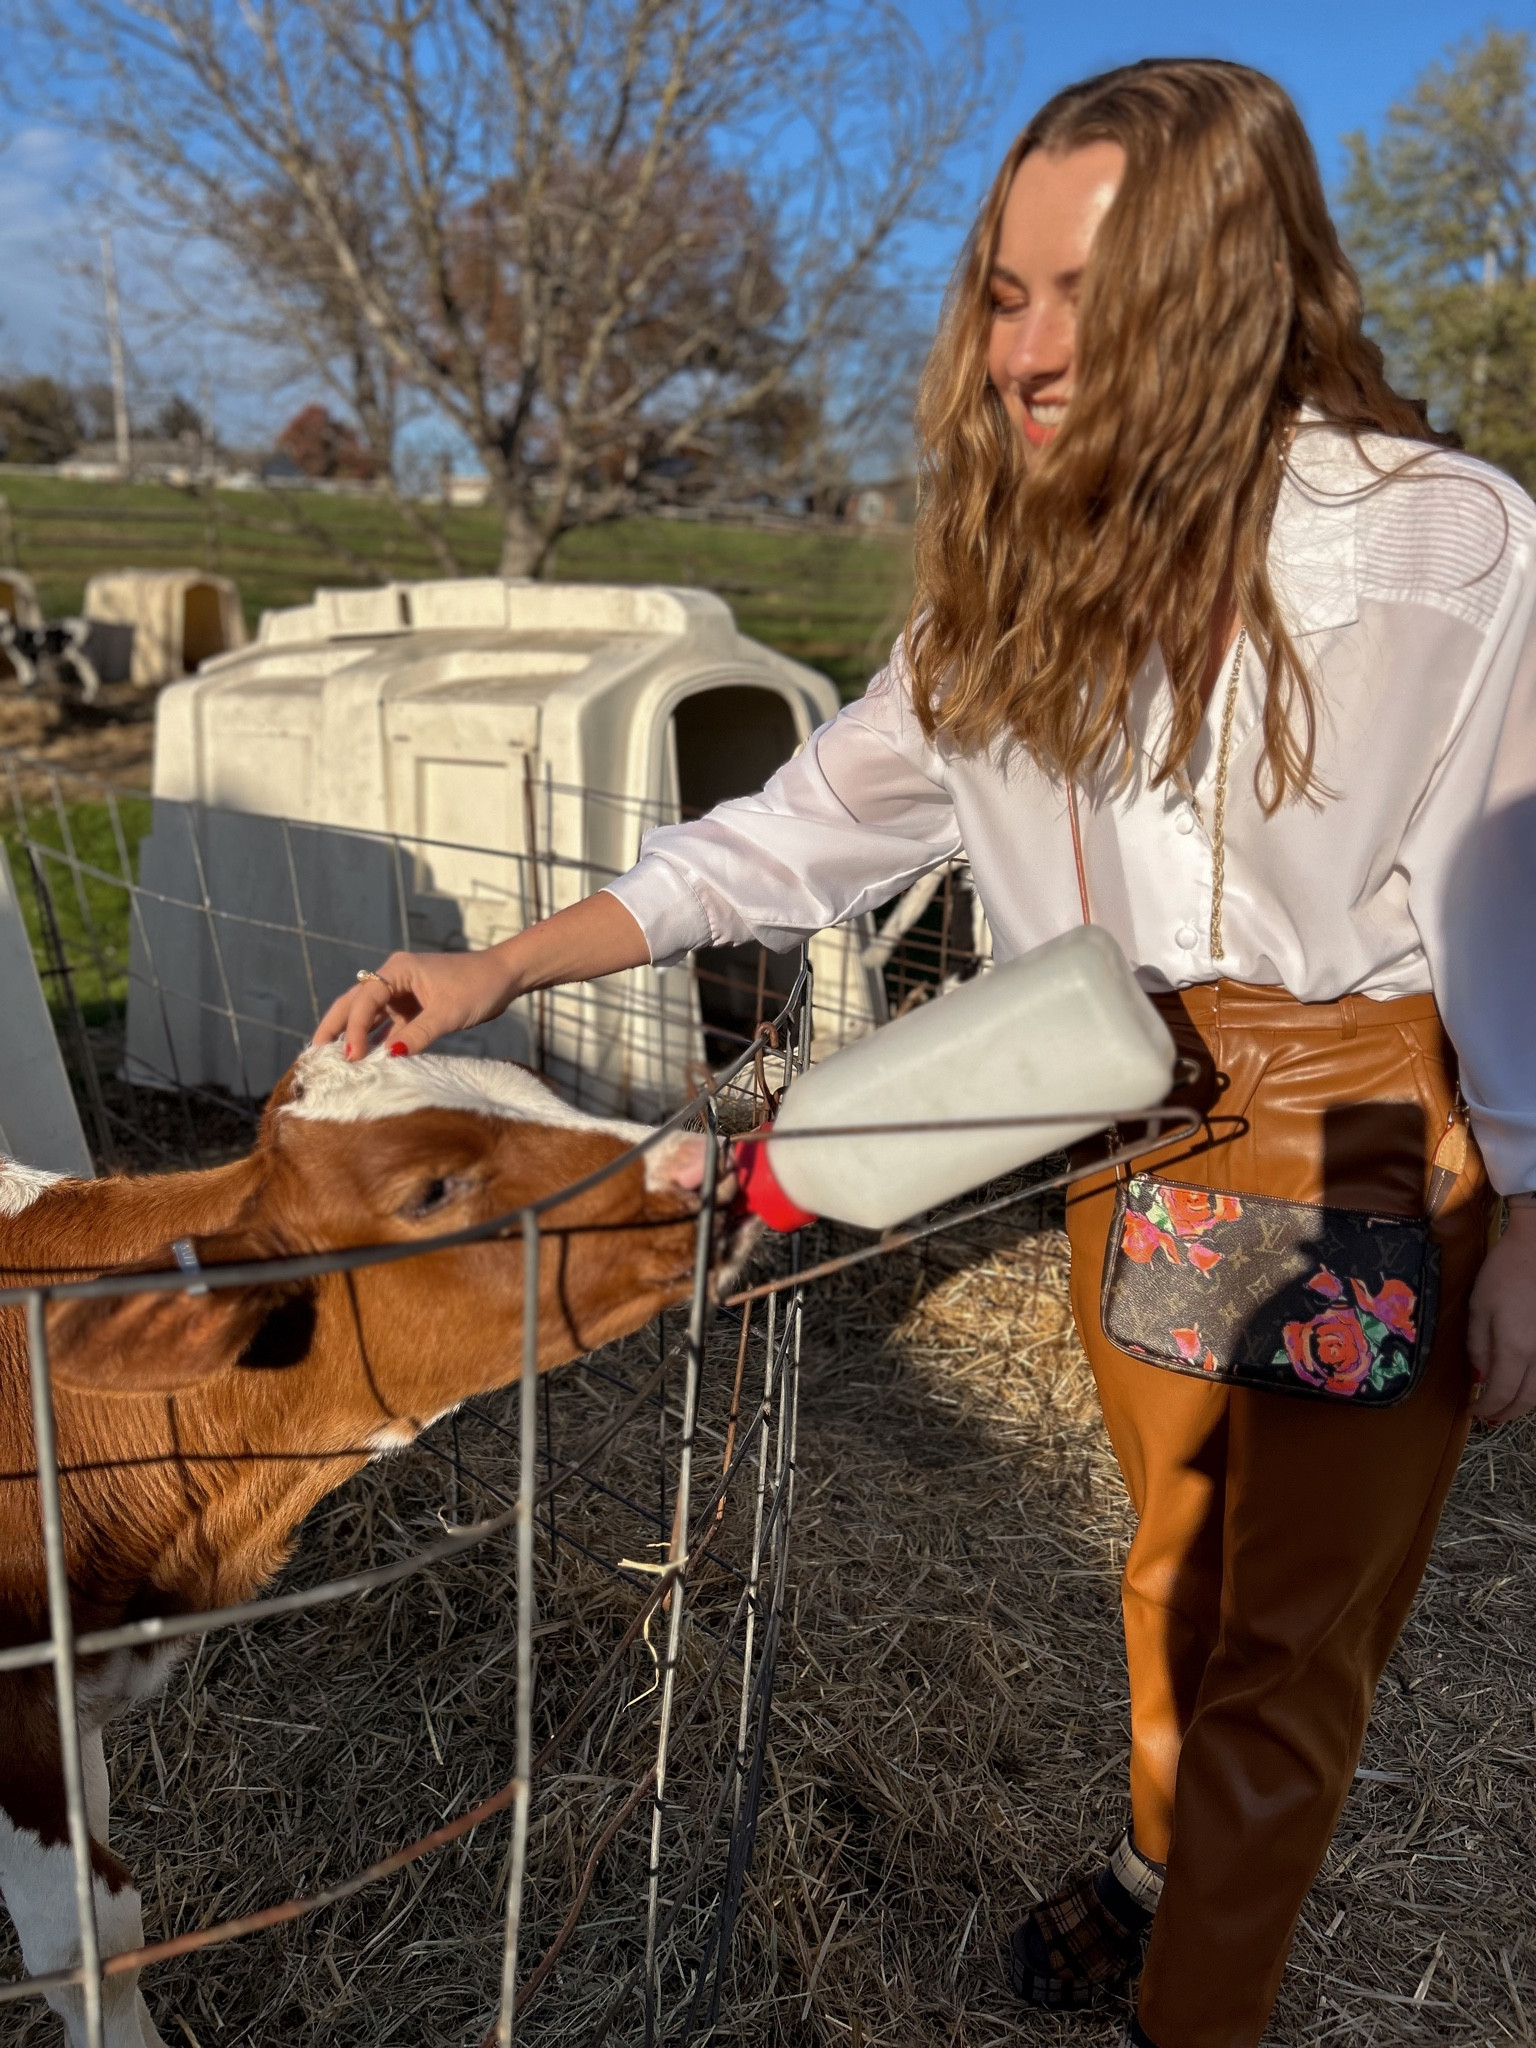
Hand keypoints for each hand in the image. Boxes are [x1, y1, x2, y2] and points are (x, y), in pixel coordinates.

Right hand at [313, 948, 520, 1058]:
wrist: (504, 976)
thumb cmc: (478, 987)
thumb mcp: (448, 1014)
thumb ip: (418, 1034)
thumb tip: (390, 1057)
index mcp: (399, 969)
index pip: (365, 998)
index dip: (355, 1028)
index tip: (351, 1055)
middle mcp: (395, 977)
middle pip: (355, 1002)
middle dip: (335, 1026)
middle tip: (314, 1052)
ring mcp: (403, 991)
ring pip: (370, 1014)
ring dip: (354, 1034)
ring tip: (334, 1058)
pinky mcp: (414, 1005)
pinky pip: (389, 1024)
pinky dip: (378, 1039)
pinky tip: (368, 1058)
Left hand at [1468, 1206, 1535, 1423]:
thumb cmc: (1506, 1272)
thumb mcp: (1479, 1306)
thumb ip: (1479, 1345)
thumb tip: (1481, 1374)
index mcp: (1516, 1349)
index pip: (1502, 1394)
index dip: (1487, 1408)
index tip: (1473, 1412)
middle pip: (1528, 1400)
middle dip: (1507, 1413)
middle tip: (1490, 1417)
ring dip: (1526, 1403)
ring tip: (1507, 1404)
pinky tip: (1526, 1382)